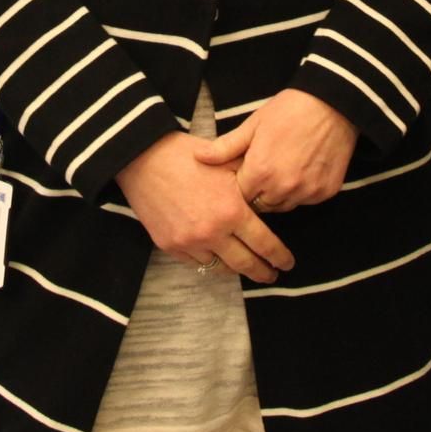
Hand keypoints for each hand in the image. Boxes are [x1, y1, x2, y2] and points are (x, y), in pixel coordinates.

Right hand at [116, 134, 294, 283]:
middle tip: (272, 275)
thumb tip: (271, 200)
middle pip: (245, 264)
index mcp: (232, 210)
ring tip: (245, 266)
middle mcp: (213, 232)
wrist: (143, 158)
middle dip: (263, 272)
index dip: (279, 256)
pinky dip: (209, 260)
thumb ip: (251, 185)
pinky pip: (196, 262)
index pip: (265, 244)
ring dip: (235, 268)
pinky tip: (217, 255)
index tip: (287, 263)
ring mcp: (189, 242)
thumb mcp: (227, 164)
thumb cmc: (188, 156)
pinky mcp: (170, 246)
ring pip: (220, 267)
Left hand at [194, 90, 356, 210]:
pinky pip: (305, 200)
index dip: (239, 186)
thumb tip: (198, 157)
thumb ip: (225, 147)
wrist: (333, 104)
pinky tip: (301, 170)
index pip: (239, 197)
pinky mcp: (325, 192)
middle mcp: (283, 188)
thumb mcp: (253, 125)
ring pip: (283, 206)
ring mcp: (306, 192)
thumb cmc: (288, 111)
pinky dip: (301, 191)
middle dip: (257, 193)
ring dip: (278, 195)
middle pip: (260, 206)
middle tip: (261, 172)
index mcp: (260, 172)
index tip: (243, 173)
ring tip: (280, 171)